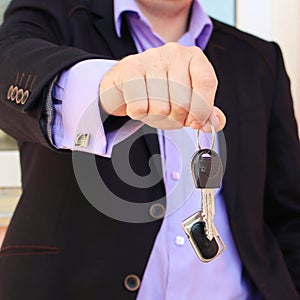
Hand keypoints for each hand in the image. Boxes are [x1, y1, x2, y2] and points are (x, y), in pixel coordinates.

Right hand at [99, 42, 225, 130]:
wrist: (127, 85)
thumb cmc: (159, 94)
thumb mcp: (186, 103)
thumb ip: (204, 113)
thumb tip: (214, 123)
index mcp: (194, 57)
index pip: (206, 82)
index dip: (201, 109)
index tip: (194, 122)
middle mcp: (174, 52)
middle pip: (182, 100)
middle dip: (175, 117)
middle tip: (168, 114)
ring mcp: (151, 57)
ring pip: (160, 106)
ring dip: (155, 116)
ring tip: (150, 107)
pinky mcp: (130, 68)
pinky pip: (139, 106)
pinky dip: (138, 113)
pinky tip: (137, 104)